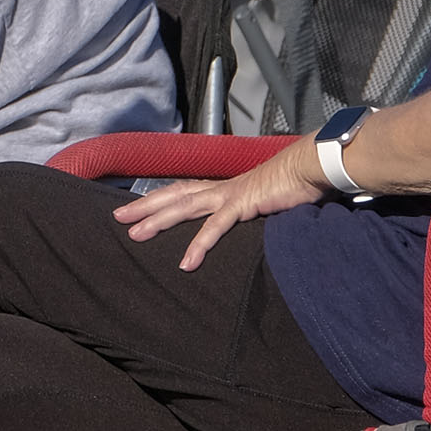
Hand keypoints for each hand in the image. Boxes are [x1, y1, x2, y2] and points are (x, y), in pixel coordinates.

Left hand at [113, 141, 323, 269]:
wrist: (313, 167)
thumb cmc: (295, 183)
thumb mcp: (267, 200)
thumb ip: (253, 210)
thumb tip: (249, 221)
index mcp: (226, 188)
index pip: (185, 190)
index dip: (160, 198)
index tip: (138, 207)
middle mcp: (223, 188)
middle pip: (175, 195)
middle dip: (145, 206)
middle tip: (118, 218)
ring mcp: (230, 195)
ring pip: (185, 207)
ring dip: (158, 221)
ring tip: (135, 236)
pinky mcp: (243, 204)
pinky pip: (215, 227)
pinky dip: (198, 245)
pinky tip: (186, 263)